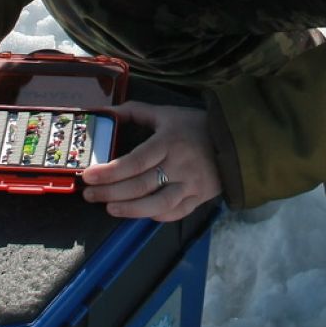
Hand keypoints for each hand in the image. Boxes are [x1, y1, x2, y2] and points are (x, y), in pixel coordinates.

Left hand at [82, 101, 220, 221]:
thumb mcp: (167, 113)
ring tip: (109, 209)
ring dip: (130, 209)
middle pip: (140, 185)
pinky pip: (175, 212)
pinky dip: (155, 216)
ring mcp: (191, 185)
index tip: (89, 176)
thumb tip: (105, 110)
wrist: (237, 141)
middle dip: (111, 192)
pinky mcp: (199, 198)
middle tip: (90, 195)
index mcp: (169, 142)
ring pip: (157, 204)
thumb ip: (135, 111)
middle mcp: (180, 165)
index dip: (110, 172)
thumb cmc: (196, 126)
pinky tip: (139, 214)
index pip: (135, 161)